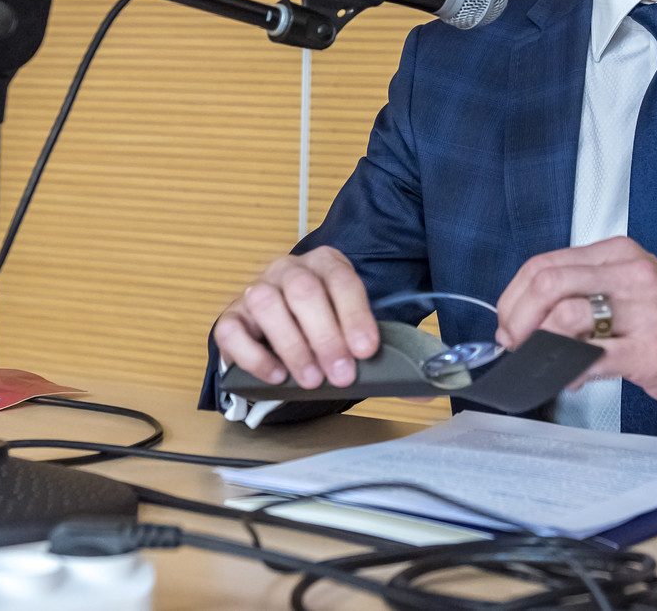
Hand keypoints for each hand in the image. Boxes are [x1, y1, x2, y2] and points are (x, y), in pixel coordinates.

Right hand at [213, 246, 378, 390]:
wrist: (284, 330)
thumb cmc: (324, 329)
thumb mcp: (354, 331)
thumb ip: (387, 356)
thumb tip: (425, 392)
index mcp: (325, 264)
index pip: (341, 279)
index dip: (355, 315)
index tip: (365, 350)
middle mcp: (288, 270)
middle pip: (303, 291)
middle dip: (326, 337)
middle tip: (341, 374)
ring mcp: (255, 290)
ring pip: (266, 304)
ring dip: (293, 346)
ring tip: (311, 379)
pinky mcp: (230, 317)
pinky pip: (232, 331)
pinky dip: (255, 357)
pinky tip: (277, 376)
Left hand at [494, 236, 656, 408]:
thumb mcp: (627, 285)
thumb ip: (581, 292)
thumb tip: (525, 320)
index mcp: (618, 254)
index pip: (545, 264)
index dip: (513, 297)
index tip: (507, 322)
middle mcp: (631, 274)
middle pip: (549, 284)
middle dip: (518, 319)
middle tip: (514, 344)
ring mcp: (644, 311)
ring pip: (566, 317)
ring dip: (540, 345)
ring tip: (544, 361)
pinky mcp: (651, 349)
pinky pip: (592, 358)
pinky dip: (569, 370)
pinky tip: (570, 377)